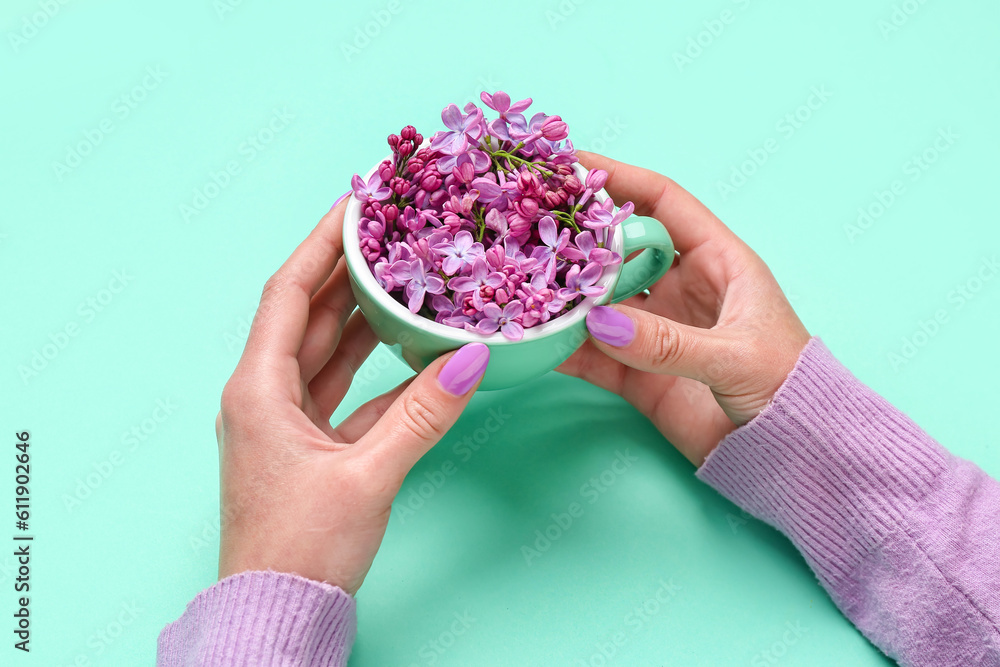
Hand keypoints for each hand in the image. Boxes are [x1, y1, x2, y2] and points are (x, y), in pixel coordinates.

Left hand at [215, 201, 488, 593]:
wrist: (277, 612)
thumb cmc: (301, 549)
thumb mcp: (367, 477)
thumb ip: (421, 417)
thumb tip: (471, 361)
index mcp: (258, 389)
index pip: (289, 292)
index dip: (322, 242)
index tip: (356, 204)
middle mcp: (263, 394)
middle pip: (306, 313)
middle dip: (345, 269)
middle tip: (387, 231)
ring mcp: (283, 420)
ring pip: (324, 349)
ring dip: (358, 314)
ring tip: (399, 274)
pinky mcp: (305, 444)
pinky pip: (340, 388)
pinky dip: (372, 368)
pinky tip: (407, 350)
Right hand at [559, 152, 809, 466]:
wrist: (793, 458)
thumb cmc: (790, 391)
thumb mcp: (736, 356)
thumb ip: (669, 342)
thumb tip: (600, 322)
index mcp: (718, 261)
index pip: (663, 203)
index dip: (620, 179)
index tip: (573, 164)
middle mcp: (682, 288)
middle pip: (619, 249)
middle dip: (578, 235)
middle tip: (528, 222)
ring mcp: (657, 331)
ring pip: (599, 302)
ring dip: (565, 295)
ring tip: (520, 281)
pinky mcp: (640, 374)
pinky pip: (594, 354)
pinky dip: (565, 349)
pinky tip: (534, 341)